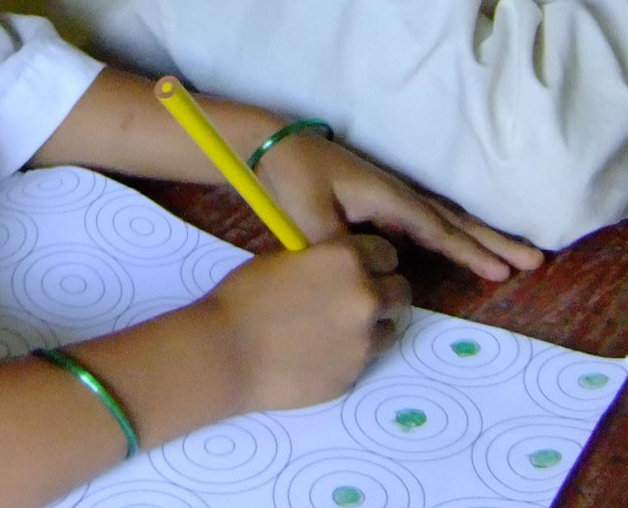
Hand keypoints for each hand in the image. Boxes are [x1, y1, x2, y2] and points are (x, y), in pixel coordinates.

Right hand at [196, 234, 408, 410]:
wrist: (226, 353)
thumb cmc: (244, 297)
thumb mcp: (286, 259)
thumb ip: (325, 261)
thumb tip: (341, 268)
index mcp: (348, 259)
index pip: (387, 254)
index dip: (373, 261)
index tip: (360, 269)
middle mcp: (366, 296)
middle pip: (401, 291)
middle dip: (383, 292)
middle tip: (355, 300)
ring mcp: (364, 340)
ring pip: (391, 328)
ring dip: (374, 326)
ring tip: (339, 330)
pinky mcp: (355, 374)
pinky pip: (368, 359)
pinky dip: (353, 354)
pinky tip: (323, 353)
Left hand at [255, 133, 542, 279]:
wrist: (272, 146)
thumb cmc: (292, 176)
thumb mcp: (309, 215)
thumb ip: (339, 245)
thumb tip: (367, 268)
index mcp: (388, 197)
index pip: (438, 229)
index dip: (470, 252)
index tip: (503, 270)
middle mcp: (398, 195)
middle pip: (455, 221)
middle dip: (494, 242)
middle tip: (534, 260)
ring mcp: (391, 196)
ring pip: (446, 220)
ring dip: (479, 237)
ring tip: (511, 256)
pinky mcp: (379, 201)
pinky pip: (428, 222)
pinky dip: (452, 234)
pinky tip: (460, 247)